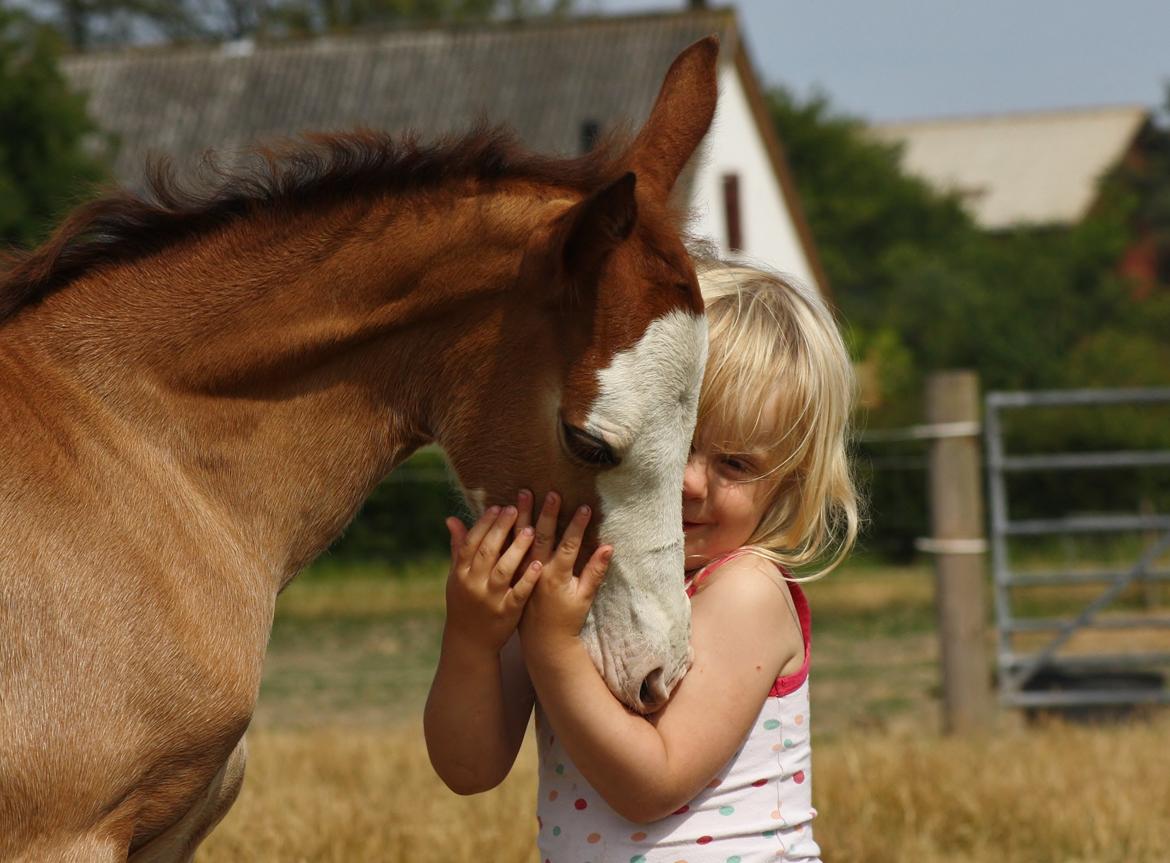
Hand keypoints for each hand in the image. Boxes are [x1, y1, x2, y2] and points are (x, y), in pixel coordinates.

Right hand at [443, 501, 540, 653]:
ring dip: (516, 549)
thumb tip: (451, 518)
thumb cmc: (464, 603)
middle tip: (516, 509)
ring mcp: (490, 599)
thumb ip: (458, 548)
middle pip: (487, 552)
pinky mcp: (507, 613)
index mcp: (460, 574)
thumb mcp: (457, 577)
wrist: (469, 642)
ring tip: (530, 530)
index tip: (498, 507)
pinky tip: (540, 564)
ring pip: (503, 570)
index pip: (471, 543)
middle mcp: (473, 585)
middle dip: (501, 529)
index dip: (484, 524)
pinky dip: (528, 579)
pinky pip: (518, 593)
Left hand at [518, 496, 612, 660]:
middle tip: (551, 492)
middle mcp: (537, 572)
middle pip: (542, 537)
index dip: (577, 526)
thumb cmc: (567, 619)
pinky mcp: (512, 574)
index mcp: (557, 576)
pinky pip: (505, 550)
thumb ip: (595, 571)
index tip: (584, 507)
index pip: (568, 545)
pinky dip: (505, 532)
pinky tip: (503, 515)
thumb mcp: (585, 597)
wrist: (543, 641)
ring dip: (522, 516)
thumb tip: (609, 547)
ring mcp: (522, 572)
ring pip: (520, 539)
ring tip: (521, 494)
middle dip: (548, 513)